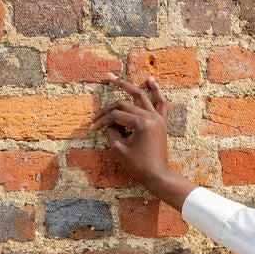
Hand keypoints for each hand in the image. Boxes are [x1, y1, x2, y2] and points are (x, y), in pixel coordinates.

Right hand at [89, 75, 195, 210]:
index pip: (116, 115)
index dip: (102, 120)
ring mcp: (158, 118)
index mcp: (142, 123)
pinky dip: (156, 91)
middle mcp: (151, 117)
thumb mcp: (119, 149)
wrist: (158, 175)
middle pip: (125, 105)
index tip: (93, 128)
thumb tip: (109, 123)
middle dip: (108, 110)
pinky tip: (150, 80)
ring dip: (128, 86)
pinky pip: (161, 103)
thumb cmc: (138, 165)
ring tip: (113, 78)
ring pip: (141, 97)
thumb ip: (111, 132)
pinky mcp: (161, 122)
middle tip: (96, 116)